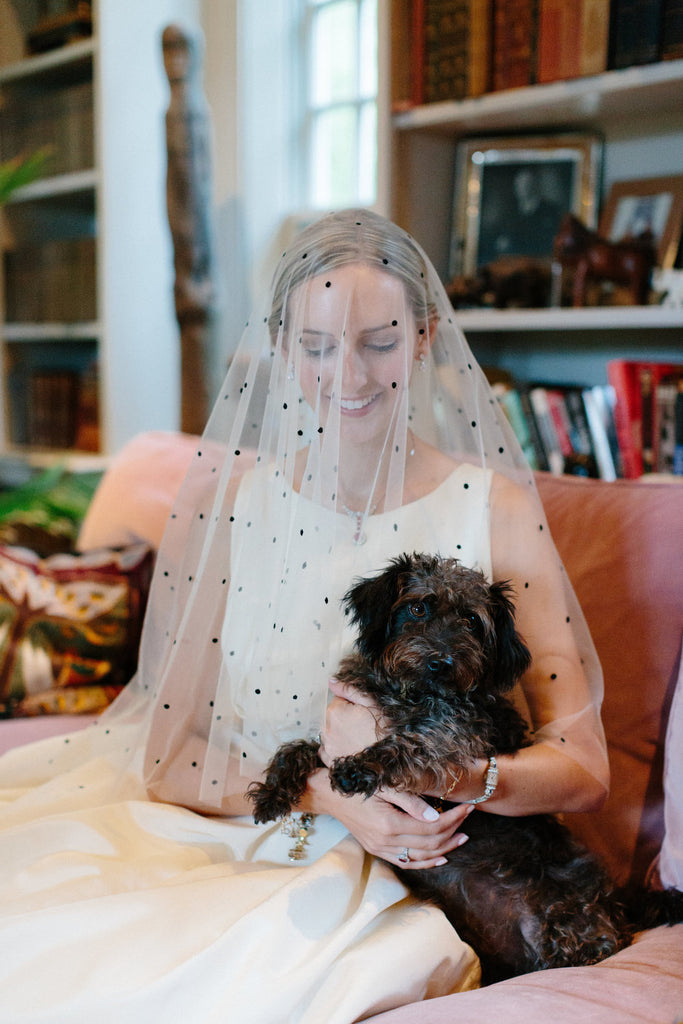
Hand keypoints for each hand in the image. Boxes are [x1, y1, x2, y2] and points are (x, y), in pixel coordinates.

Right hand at [305, 767, 473, 869]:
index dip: (453, 819)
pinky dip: (426, 863)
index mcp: (389, 824)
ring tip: (462, 838)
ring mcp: (381, 849)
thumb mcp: (384, 785)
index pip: (431, 827)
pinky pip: (407, 863)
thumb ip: (411, 801)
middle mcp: (385, 842)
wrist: (329, 795)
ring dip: (444, 849)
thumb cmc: (357, 783)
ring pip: (421, 857)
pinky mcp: (378, 851)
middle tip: (469, 818)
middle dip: (453, 831)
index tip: (467, 807)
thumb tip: (436, 817)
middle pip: (430, 844)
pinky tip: (441, 858)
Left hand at [318, 677, 385, 765]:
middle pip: (331, 716)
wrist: (392, 759)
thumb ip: (348, 690)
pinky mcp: (331, 762)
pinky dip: (334, 748)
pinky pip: (325, 751)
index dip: (351, 704)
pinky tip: (348, 747)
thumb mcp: (371, 703)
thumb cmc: (385, 730)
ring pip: (328, 732)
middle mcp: (326, 730)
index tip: (363, 711)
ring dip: (338, 732)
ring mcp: (328, 747)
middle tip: (362, 724)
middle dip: (343, 717)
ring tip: (358, 737)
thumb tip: (331, 681)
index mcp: (334, 712)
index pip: (337, 700)